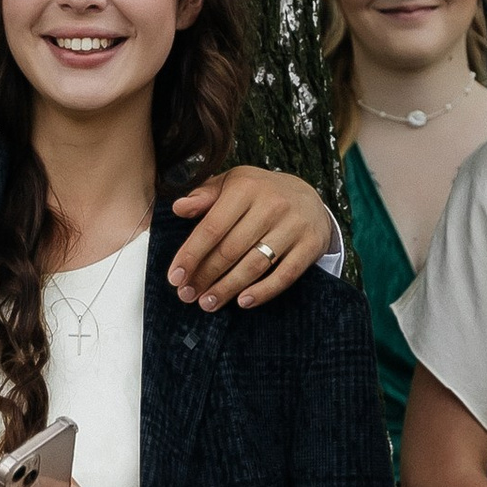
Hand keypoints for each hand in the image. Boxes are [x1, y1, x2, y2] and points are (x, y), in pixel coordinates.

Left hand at [166, 167, 332, 309]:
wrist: (309, 197)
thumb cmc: (260, 194)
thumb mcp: (232, 184)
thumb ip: (204, 196)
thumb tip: (178, 208)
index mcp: (246, 188)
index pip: (212, 227)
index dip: (191, 255)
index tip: (175, 277)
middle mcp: (271, 205)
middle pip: (230, 250)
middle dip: (205, 276)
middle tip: (187, 295)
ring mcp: (293, 226)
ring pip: (255, 265)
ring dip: (228, 288)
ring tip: (208, 302)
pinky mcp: (311, 245)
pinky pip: (285, 275)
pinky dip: (263, 292)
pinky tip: (243, 302)